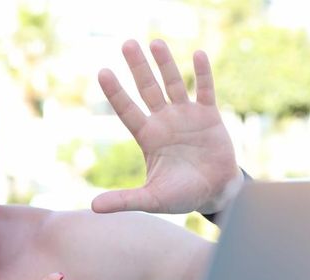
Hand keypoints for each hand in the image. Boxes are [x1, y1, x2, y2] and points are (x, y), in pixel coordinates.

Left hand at [93, 39, 241, 214]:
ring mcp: (187, 115)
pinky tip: (198, 55)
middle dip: (138, 68)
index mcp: (148, 136)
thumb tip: (93, 208)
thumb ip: (125, 200)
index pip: (127, 110)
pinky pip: (205, 90)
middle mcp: (164, 121)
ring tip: (155, 42)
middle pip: (148, 89)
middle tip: (127, 44)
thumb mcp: (151, 199)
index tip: (102, 71)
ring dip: (165, 64)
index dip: (116, 92)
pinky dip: (202, 74)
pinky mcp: (209, 116)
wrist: (215, 194)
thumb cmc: (181, 196)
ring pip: (174, 84)